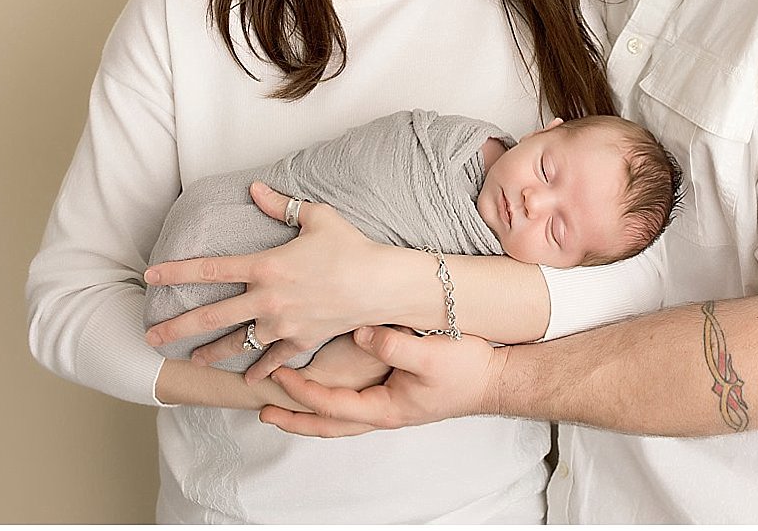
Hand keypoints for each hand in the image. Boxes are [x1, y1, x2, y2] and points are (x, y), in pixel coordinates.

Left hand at [144, 182, 397, 375]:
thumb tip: (254, 187)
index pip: (209, 269)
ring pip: (237, 343)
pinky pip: (273, 359)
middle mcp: (267, 298)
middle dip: (177, 327)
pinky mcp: (301, 340)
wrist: (381, 285)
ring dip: (211, 352)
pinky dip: (259, 369)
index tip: (151, 276)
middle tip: (150, 336)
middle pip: (212, 316)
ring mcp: (283, 324)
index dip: (176, 272)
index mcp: (266, 265)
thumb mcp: (316, 217)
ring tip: (192, 359)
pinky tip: (246, 378)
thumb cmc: (351, 246)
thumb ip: (280, 205)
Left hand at [261, 326, 503, 438]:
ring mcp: (388, 408)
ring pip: (339, 418)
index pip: (332, 407)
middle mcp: (383, 413)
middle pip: (328, 425)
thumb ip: (394, 346)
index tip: (279, 379)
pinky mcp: (394, 396)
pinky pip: (352, 405)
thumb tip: (362, 333)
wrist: (493, 379)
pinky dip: (330, 401)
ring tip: (283, 403)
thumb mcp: (430, 355)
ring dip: (309, 412)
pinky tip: (321, 390)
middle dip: (295, 418)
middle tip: (264, 410)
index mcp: (386, 409)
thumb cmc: (466, 370)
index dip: (302, 394)